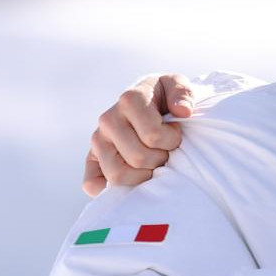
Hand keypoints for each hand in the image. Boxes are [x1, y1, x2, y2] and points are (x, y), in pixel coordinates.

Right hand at [84, 74, 194, 196]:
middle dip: (161, 158)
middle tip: (167, 149)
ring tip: (153, 162)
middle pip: (138, 158)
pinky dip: (111, 189)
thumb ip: (184, 93)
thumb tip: (183, 111)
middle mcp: (108, 120)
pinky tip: (131, 181)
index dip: (171, 139)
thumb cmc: (166, 97)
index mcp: (129, 100)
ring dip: (143, 175)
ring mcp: (97, 141)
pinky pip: (92, 184)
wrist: (150, 101)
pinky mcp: (91, 159)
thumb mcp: (178, 86)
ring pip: (118, 175)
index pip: (153, 135)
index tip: (176, 131)